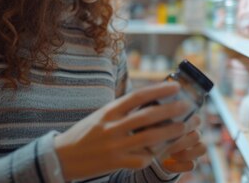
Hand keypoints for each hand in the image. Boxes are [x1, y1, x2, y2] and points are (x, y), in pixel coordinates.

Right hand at [53, 82, 189, 180]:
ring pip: (148, 138)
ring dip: (169, 132)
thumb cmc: (85, 134)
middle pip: (147, 116)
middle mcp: (111, 127)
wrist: (61, 157)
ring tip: (184, 127)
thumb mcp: (100, 116)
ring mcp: (114, 146)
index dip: (158, 90)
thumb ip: (121, 110)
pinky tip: (162, 152)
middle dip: (170, 110)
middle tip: (187, 106)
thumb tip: (147, 99)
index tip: (174, 86)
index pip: (137, 96)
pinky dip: (153, 155)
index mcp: (108, 111)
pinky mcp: (115, 163)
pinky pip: (140, 159)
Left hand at [158, 114, 207, 172]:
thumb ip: (159, 121)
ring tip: (169, 154)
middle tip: (166, 145)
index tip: (169, 128)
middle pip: (197, 136)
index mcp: (188, 122)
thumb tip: (159, 118)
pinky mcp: (191, 163)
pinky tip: (166, 164)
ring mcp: (195, 149)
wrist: (151, 151)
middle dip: (181, 142)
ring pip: (202, 149)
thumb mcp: (153, 125)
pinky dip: (179, 166)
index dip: (186, 126)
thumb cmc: (153, 133)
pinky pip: (192, 165)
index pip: (197, 120)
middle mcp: (194, 134)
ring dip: (185, 154)